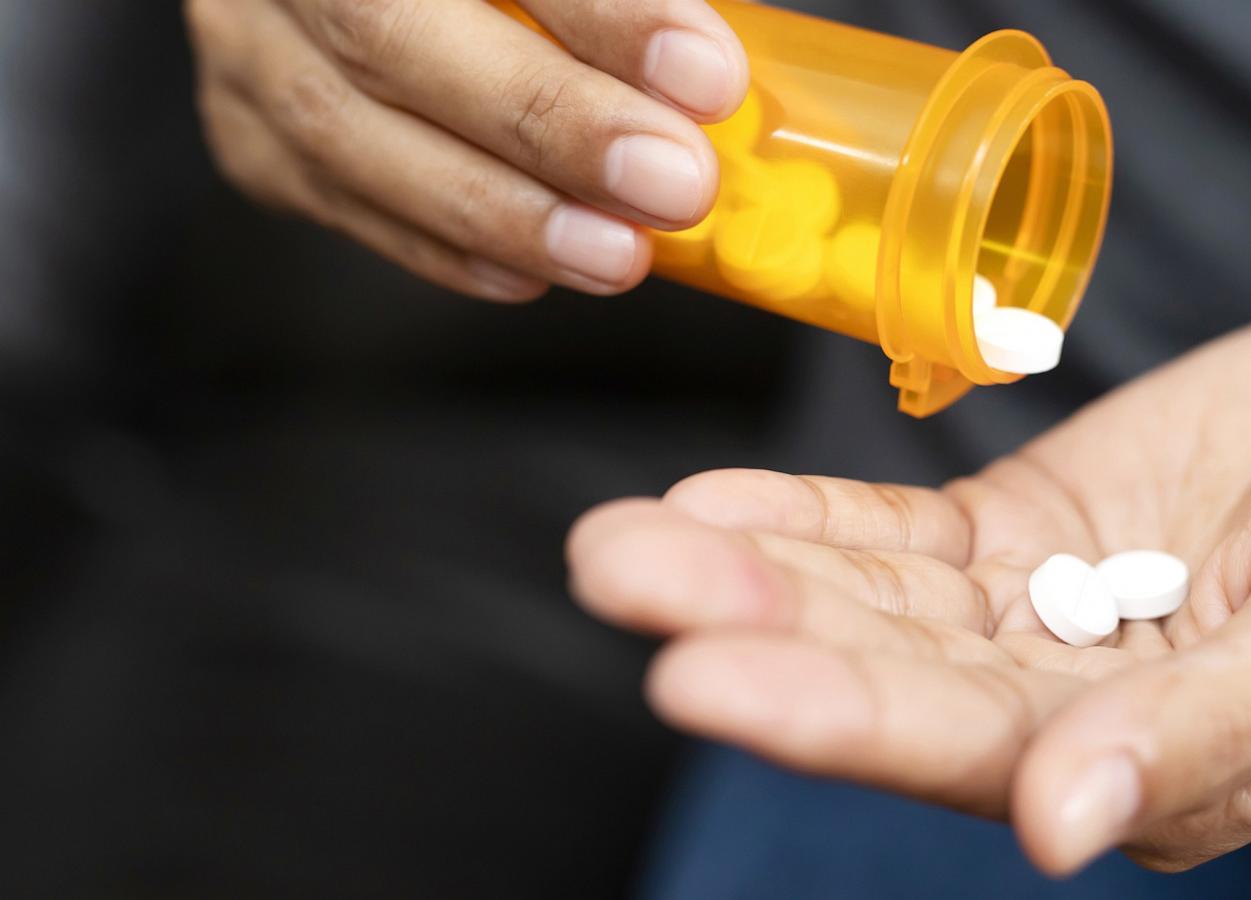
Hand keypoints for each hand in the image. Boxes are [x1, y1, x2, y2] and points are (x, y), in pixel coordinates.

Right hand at [185, 0, 744, 299]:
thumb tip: (708, 70)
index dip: (601, 10)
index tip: (705, 73)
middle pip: (389, 30)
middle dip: (550, 122)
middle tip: (674, 184)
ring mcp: (246, 36)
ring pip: (346, 132)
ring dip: (502, 210)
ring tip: (619, 254)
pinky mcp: (246, 126)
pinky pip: (337, 197)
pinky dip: (443, 245)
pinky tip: (534, 272)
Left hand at [567, 304, 1250, 873]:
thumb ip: (1212, 734)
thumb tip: (1063, 831)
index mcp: (1150, 767)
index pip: (965, 753)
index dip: (832, 713)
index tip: (699, 673)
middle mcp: (1065, 707)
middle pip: (885, 676)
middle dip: (751, 631)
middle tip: (620, 581)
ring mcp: (1034, 614)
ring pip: (870, 603)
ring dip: (750, 569)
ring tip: (622, 542)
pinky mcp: (1021, 529)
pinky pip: (897, 534)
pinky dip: (808, 520)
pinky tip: (712, 504)